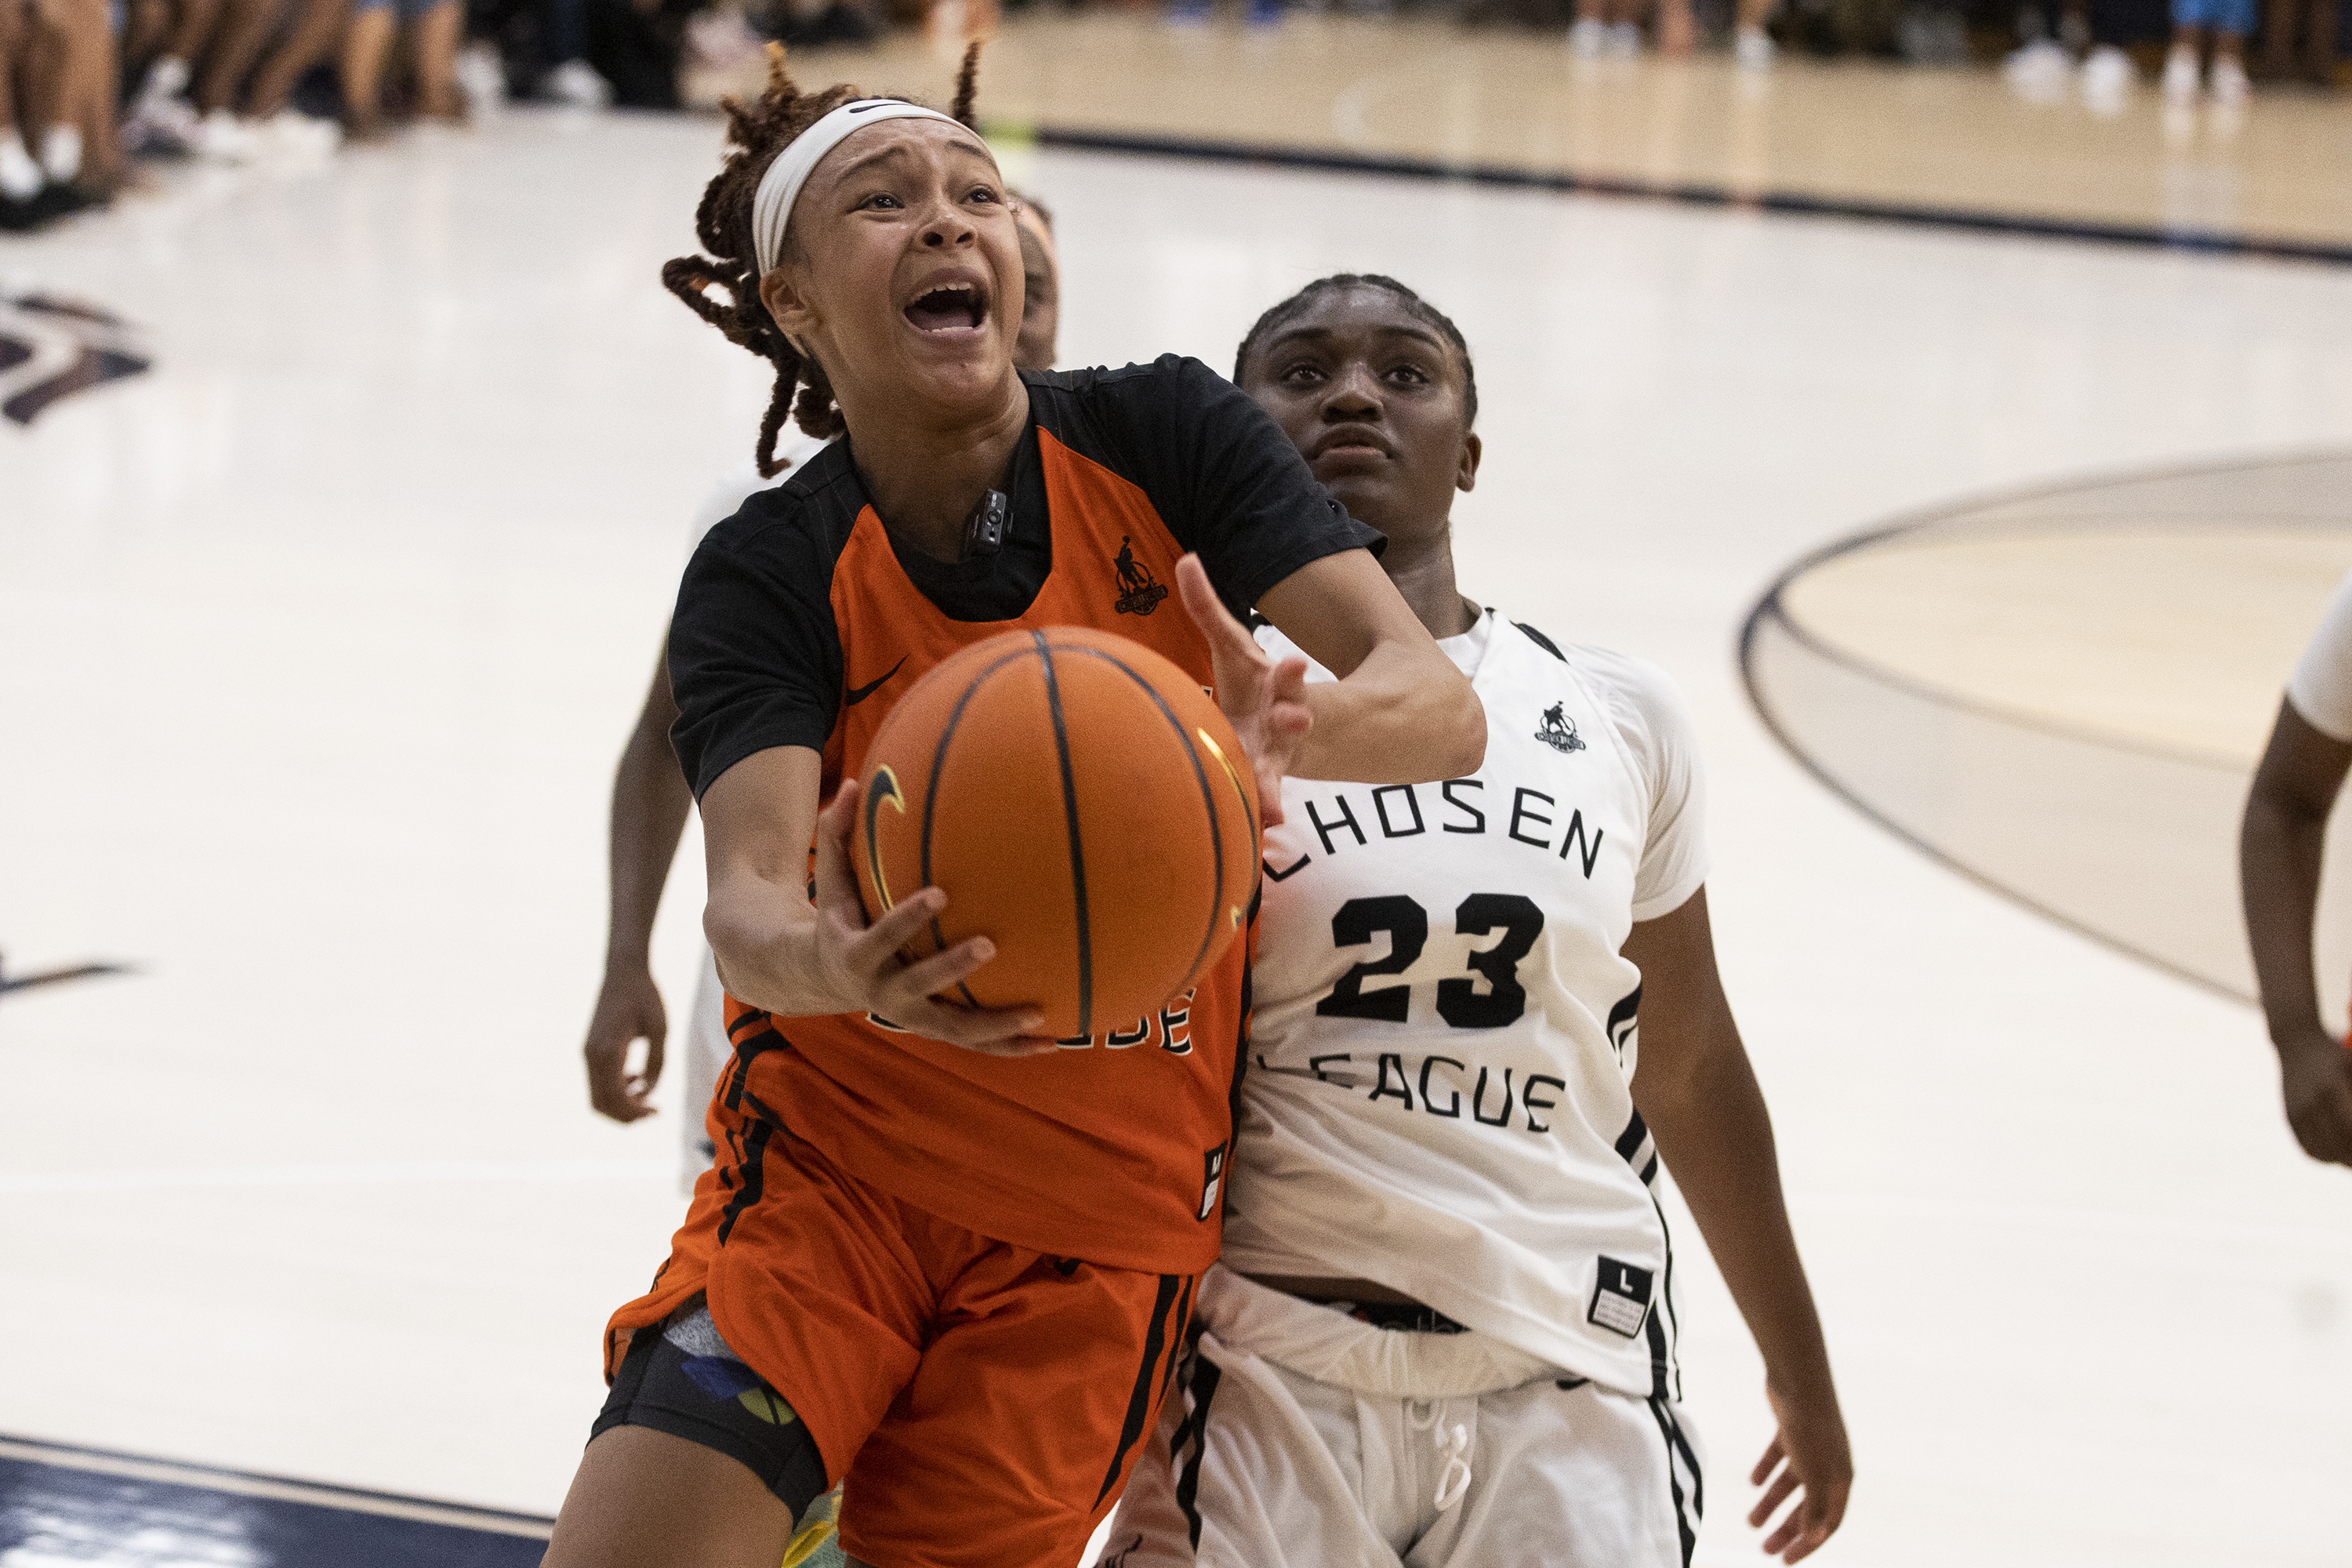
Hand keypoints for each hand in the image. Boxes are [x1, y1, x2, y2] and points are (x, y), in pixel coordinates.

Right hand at [584, 964, 666, 1122]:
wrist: (623, 971)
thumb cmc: (645, 996)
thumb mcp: (661, 1030)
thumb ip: (657, 1063)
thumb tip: (649, 1092)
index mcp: (608, 1051)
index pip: (615, 1098)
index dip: (635, 1112)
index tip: (656, 1112)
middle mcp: (591, 1055)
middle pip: (600, 1104)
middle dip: (625, 1115)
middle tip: (652, 1112)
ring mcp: (587, 1053)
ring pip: (597, 1095)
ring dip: (620, 1103)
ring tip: (646, 1097)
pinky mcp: (590, 1049)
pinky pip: (598, 1081)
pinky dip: (615, 1089)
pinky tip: (637, 1079)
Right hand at [801, 778, 1054, 1056]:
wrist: (823, 980)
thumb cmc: (839, 915)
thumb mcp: (830, 879)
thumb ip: (837, 835)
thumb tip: (858, 782)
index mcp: (856, 955)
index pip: (880, 937)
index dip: (906, 919)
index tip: (939, 894)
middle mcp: (882, 993)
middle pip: (918, 988)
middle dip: (951, 969)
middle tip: (990, 945)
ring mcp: (910, 1017)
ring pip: (954, 1030)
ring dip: (995, 1026)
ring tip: (1040, 1015)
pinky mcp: (932, 1029)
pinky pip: (974, 1044)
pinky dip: (1010, 1046)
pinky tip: (1053, 1041)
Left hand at [1175, 553, 1310, 827]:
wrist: (1276, 729)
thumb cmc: (1247, 686)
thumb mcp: (1232, 647)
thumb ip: (1209, 609)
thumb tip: (1185, 558)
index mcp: (1277, 685)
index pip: (1287, 675)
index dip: (1291, 671)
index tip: (1295, 662)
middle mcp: (1284, 720)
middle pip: (1293, 719)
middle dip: (1295, 718)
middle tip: (1295, 718)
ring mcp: (1276, 756)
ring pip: (1278, 769)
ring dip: (1275, 784)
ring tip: (1274, 807)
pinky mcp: (1263, 782)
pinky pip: (1264, 799)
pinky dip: (1264, 812)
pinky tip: (1262, 830)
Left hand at [1749, 1373, 1851, 1562]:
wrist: (1798, 1381)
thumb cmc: (1811, 1431)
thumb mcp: (1813, 1475)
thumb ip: (1814, 1508)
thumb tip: (1812, 1537)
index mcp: (1841, 1480)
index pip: (1828, 1523)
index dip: (1808, 1544)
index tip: (1786, 1560)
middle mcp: (1829, 1465)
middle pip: (1808, 1507)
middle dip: (1787, 1530)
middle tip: (1764, 1550)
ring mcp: (1811, 1447)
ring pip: (1790, 1484)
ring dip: (1771, 1504)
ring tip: (1750, 1523)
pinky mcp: (1792, 1430)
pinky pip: (1779, 1457)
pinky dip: (1766, 1471)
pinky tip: (1752, 1483)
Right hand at [2278, 1030, 2351, 1165]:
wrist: (2296, 1043)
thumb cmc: (2337, 1055)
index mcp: (2331, 1089)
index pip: (2350, 1129)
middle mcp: (2312, 1103)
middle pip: (2340, 1145)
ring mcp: (2298, 1111)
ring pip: (2323, 1152)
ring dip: (2342, 1160)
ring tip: (2351, 1160)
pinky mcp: (2290, 1117)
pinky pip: (2308, 1148)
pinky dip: (2325, 1157)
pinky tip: (2337, 1155)